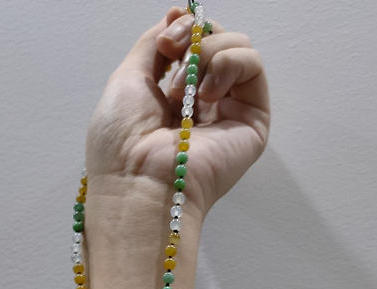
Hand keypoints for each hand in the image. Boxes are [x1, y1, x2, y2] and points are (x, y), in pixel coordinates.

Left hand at [85, 5, 269, 219]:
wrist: (137, 183)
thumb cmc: (122, 145)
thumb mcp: (127, 79)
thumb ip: (154, 44)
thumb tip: (177, 15)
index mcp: (175, 99)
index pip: (193, 45)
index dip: (184, 28)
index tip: (167, 32)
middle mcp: (205, 105)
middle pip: (217, 41)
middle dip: (193, 36)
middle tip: (170, 53)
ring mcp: (231, 113)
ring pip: (239, 47)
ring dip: (208, 52)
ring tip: (184, 89)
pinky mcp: (253, 121)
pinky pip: (254, 66)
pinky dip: (228, 63)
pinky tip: (207, 93)